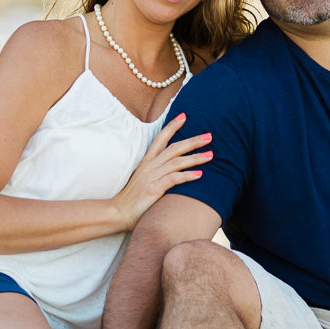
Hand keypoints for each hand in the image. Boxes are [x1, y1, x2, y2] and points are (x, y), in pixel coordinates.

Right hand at [111, 114, 212, 231]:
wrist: (119, 212)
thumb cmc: (134, 198)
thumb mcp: (146, 180)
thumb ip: (158, 172)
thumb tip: (174, 169)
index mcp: (147, 161)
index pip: (160, 138)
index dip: (172, 126)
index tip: (184, 116)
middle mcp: (150, 166)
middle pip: (174, 148)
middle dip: (192, 141)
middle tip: (209, 136)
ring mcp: (151, 176)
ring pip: (176, 161)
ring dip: (195, 157)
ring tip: (210, 155)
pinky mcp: (153, 188)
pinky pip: (173, 178)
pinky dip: (187, 175)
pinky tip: (199, 175)